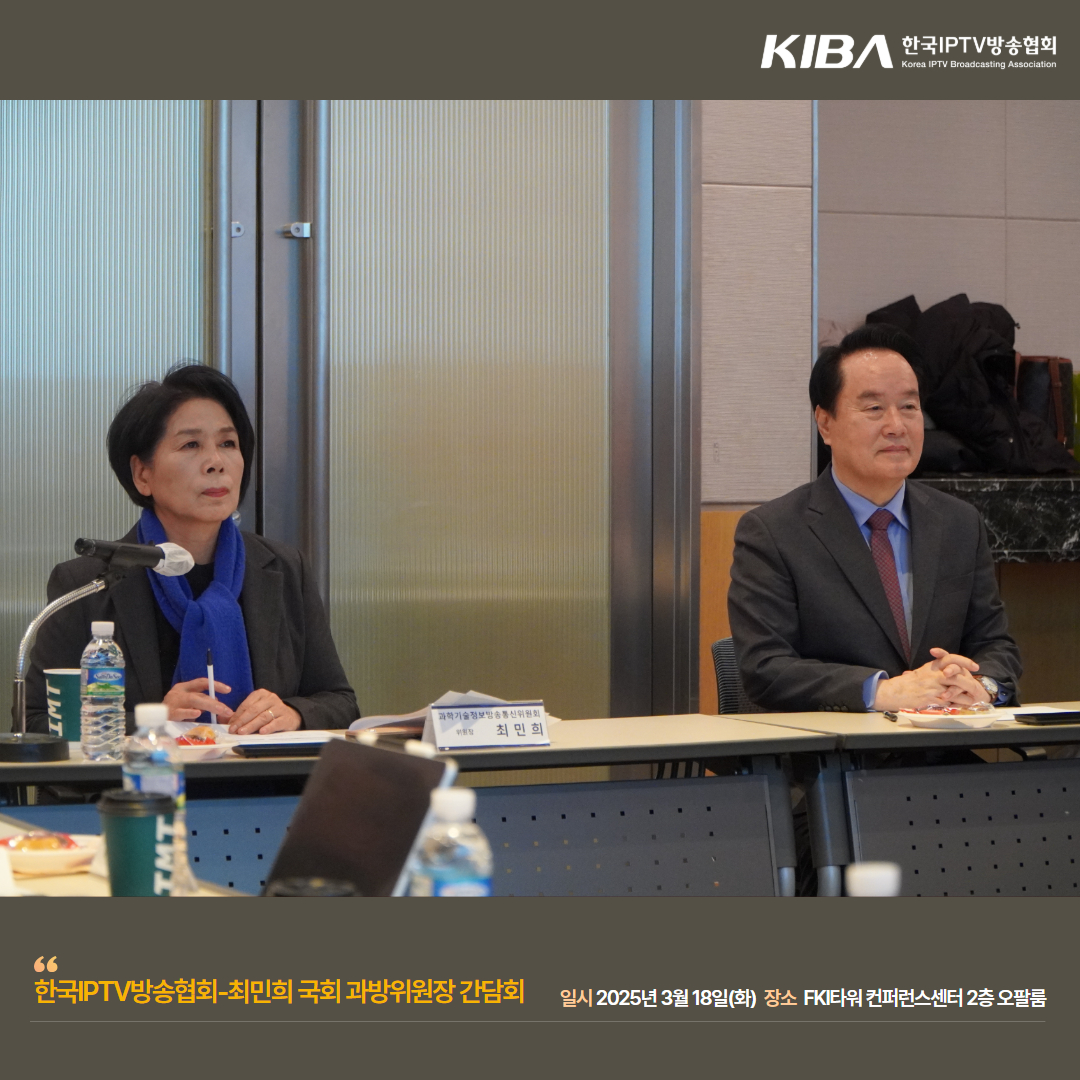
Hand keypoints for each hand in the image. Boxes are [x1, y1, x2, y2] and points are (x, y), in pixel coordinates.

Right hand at [163, 678, 233, 722]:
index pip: (202, 682)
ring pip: (193, 701)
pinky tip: (197, 714)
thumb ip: (201, 701)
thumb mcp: (188, 703)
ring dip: (208, 706)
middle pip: (200, 694)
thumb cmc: (174, 710)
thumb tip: (217, 702)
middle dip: (215, 702)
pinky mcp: (169, 714)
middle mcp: (179, 693)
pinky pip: (180, 713)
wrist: (153, 718)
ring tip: (220, 710)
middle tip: (227, 710)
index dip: (216, 685)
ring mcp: (174, 703)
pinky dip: (189, 713)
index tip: (228, 690)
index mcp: (184, 688)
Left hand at [227, 689, 301, 734]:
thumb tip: (223, 719)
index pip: (246, 705)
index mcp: (261, 694)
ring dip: (252, 725)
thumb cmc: (269, 713)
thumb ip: (240, 714)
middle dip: (242, 721)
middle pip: (254, 710)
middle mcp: (270, 698)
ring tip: (243, 732)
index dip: (237, 716)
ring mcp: (279, 707)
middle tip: (234, 730)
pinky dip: (269, 727)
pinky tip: (262, 732)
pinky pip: (276, 722)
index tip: (230, 725)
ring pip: (264, 716)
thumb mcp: (255, 710)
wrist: (290, 716)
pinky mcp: (286, 717)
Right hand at [874, 651, 990, 711]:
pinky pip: (949, 700)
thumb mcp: (922, 672)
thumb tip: (948, 671)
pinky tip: (961, 705)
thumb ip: (935, 671)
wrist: (896, 692)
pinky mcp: (932, 698)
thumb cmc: (908, 683)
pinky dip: (957, 703)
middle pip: (957, 674)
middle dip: (970, 681)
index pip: (950, 658)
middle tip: (977, 687)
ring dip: (966, 695)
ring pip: (956, 688)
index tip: (974, 666)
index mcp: (932, 666)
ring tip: (972, 699)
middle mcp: (934, 674)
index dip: (964, 661)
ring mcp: (934, 686)